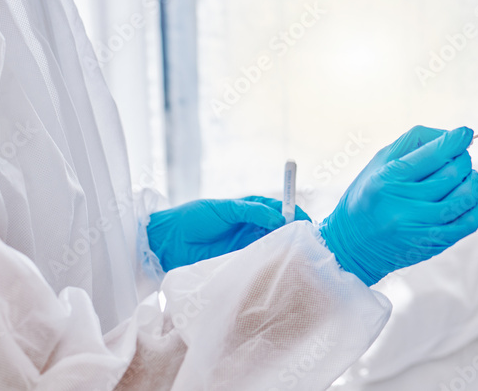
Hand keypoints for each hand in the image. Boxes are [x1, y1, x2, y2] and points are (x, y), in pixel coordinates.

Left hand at [147, 196, 310, 271]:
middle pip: (280, 231)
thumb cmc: (195, 217)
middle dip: (294, 234)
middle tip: (309, 242)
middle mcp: (251, 228)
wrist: (169, 241)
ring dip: (284, 251)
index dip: (295, 215)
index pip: (279, 210)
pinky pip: (258, 263)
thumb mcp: (226, 209)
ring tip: (298, 256)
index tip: (308, 222)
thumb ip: (253, 211)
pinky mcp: (238, 263)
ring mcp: (246, 247)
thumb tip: (280, 216)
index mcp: (250, 210)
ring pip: (272, 248)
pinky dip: (269, 265)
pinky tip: (278, 268)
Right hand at [319, 126, 477, 285]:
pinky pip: (469, 222)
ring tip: (467, 174)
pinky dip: (477, 204)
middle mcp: (404, 204)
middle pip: (452, 173)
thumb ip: (414, 143)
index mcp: (388, 179)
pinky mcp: (433, 244)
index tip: (465, 133)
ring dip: (473, 180)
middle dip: (463, 159)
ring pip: (465, 197)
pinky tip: (470, 195)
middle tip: (460, 155)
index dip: (455, 140)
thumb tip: (453, 136)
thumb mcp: (379, 162)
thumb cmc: (368, 195)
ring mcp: (421, 227)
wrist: (351, 245)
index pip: (433, 154)